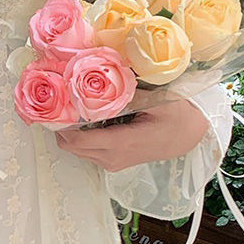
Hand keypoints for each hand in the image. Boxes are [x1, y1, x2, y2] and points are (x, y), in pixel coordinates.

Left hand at [54, 97, 210, 171]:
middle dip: (61, 126)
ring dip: (70, 131)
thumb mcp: (155, 100)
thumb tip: (100, 81)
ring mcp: (112, 162)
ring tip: (73, 107)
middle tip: (60, 101)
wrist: (189, 137)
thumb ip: (126, 95)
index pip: (78, 140)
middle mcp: (112, 157)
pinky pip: (87, 151)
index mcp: (121, 143)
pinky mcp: (113, 162)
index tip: (55, 104)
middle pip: (70, 146)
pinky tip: (87, 117)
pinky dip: (81, 137)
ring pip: (77, 150)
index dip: (60, 124)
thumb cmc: (175, 117)